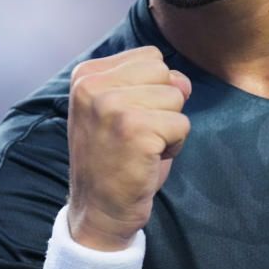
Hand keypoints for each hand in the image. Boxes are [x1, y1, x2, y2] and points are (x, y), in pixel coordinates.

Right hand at [66, 45, 190, 250]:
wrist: (98, 211)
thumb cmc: (114, 158)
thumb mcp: (120, 108)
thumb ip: (150, 83)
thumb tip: (183, 82)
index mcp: (85, 74)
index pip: (150, 57)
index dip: (151, 89)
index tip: (126, 119)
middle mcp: (93, 85)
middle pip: (164, 73)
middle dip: (162, 105)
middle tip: (137, 134)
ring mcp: (111, 106)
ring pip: (175, 97)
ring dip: (168, 127)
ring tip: (141, 147)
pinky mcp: (134, 129)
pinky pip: (182, 124)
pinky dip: (174, 146)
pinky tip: (147, 160)